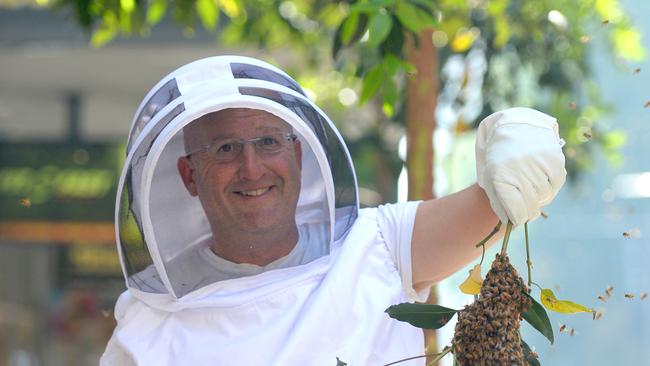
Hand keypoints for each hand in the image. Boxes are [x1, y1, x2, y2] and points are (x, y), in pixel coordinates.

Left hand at [475, 107, 565, 226]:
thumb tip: (511, 223)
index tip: (516, 219)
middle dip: (528, 212)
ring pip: (545, 196)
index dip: (517, 219)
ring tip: (531, 188)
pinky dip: (551, 185)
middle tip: (525, 209)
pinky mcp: (553, 158)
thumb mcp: (490, 177)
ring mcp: (537, 164)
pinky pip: (557, 182)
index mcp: (499, 176)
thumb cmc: (499, 157)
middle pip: (531, 207)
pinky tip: (541, 178)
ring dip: (540, 197)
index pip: (515, 212)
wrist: (513, 125)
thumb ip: (499, 202)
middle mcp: (519, 170)